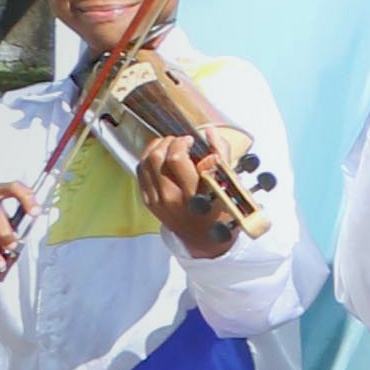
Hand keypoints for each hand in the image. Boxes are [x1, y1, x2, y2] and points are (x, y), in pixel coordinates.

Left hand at [134, 127, 239, 259]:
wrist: (203, 237)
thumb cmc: (220, 208)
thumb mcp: (229, 183)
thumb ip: (221, 154)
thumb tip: (209, 131)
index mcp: (194, 193)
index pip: (176, 158)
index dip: (181, 142)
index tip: (191, 140)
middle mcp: (171, 198)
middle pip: (156, 158)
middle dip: (167, 142)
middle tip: (179, 141)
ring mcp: (156, 201)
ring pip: (144, 163)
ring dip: (156, 148)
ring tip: (169, 145)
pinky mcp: (148, 202)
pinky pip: (140, 173)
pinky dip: (148, 160)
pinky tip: (160, 158)